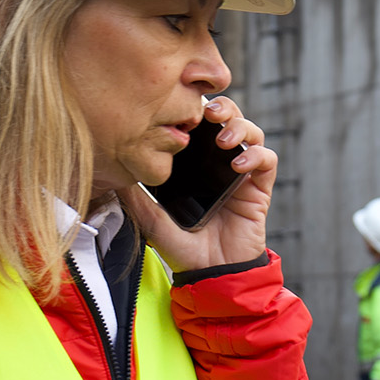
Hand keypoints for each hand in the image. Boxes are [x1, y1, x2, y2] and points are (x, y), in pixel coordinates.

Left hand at [119, 95, 275, 274]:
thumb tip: (112, 167)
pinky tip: (236, 165)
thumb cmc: (181, 247)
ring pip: (251, 131)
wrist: (210, 274)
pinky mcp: (259, 188)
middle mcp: (218, 162)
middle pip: (228, 117)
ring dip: (239, 127)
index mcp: (194, 162)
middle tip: (207, 111)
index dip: (194, 106)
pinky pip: (266, 159)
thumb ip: (134, 193)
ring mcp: (241, 173)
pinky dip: (255, 155)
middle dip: (222, 106)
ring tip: (222, 140)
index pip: (198, 121)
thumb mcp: (150, 217)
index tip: (180, 105)